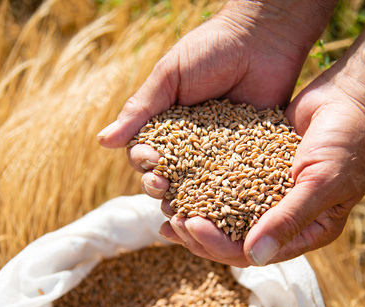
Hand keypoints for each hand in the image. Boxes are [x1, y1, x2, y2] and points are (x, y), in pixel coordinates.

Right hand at [97, 0, 338, 266]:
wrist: (262, 37)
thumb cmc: (210, 50)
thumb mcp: (169, 76)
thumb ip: (140, 109)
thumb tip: (102, 142)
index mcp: (168, 127)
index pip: (148, 156)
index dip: (145, 164)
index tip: (151, 165)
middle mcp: (191, 145)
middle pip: (171, 177)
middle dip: (164, 187)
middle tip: (166, 190)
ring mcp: (221, 153)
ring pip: (202, 187)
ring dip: (192, 201)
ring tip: (190, 211)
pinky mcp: (250, 156)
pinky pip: (238, 182)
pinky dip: (230, 197)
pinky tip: (226, 210)